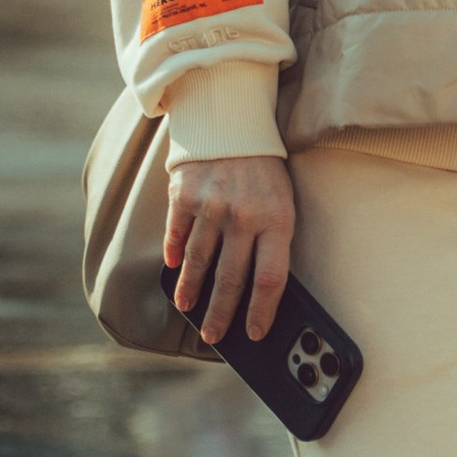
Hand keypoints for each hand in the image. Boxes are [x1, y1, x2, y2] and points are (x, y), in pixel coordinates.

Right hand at [163, 155, 294, 345]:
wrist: (233, 122)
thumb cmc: (264, 171)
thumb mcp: (281, 200)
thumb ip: (271, 239)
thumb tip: (259, 290)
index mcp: (276, 218)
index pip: (270, 278)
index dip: (261, 311)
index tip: (254, 333)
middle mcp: (243, 215)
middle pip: (230, 279)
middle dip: (220, 314)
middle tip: (213, 335)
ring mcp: (211, 206)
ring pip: (199, 263)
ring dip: (192, 290)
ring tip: (188, 307)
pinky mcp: (185, 195)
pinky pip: (177, 236)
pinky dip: (174, 255)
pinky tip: (174, 268)